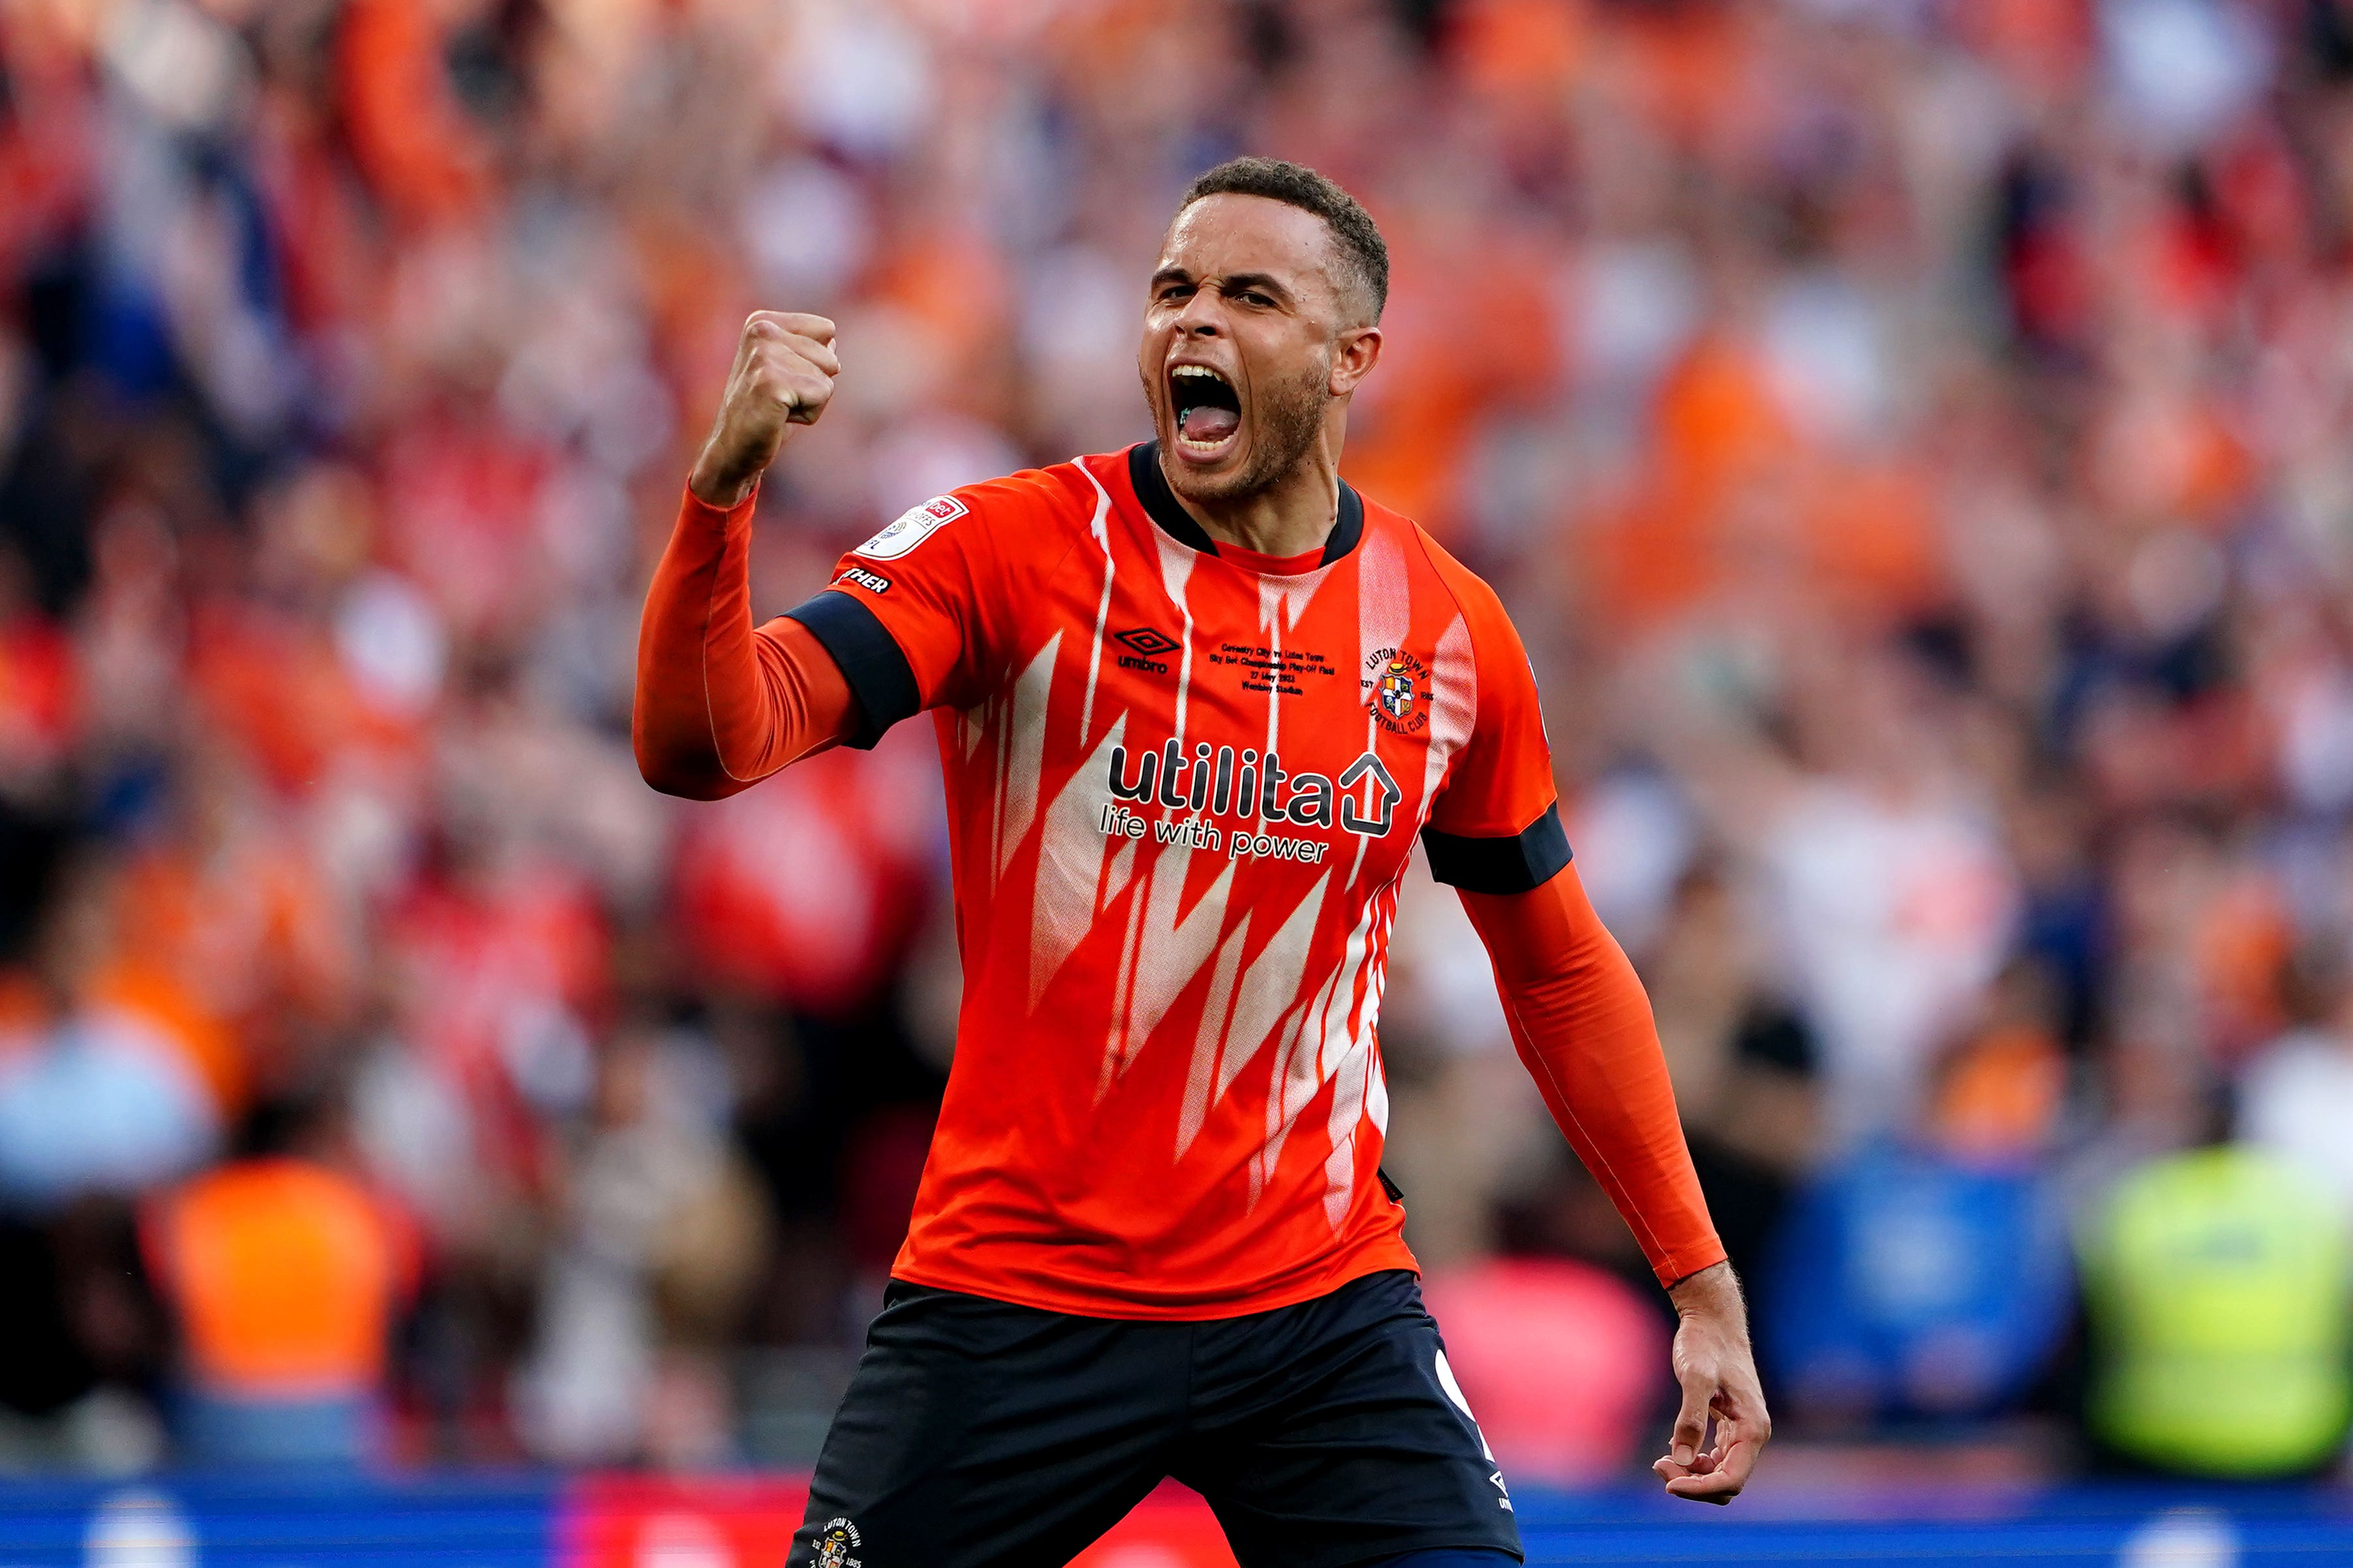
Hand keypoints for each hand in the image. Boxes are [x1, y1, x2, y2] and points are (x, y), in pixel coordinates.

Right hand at [688, 311, 839, 507]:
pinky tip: (780, 417)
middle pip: (831, 356)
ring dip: (811, 401)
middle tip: (781, 397)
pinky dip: (809, 414)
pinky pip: (822, 395)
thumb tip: (832, 340)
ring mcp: (764, 355)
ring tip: (779, 407)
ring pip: (827, 378)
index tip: (785, 378)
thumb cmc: (767, 409)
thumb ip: (812, 348)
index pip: (827, 330)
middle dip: (815, 384)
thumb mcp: (789, 368)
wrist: (735, 447)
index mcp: (763, 321)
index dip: (816, 362)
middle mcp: (761, 330)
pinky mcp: (771, 382)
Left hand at [1653, 1261, 1769, 1504]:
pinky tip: (1672, 1446)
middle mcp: (1752, 1434)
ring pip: (1719, 1472)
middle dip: (1693, 1482)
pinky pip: (1714, 1457)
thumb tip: (1681, 1458)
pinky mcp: (1728, 1423)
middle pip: (1726, 1482)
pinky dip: (1693, 1460)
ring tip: (1661, 1459)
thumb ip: (1690, 1417)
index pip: (1731, 1479)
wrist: (1711, 1319)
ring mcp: (1741, 1430)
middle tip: (1659, 1464)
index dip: (1700, 1489)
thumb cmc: (1705, 1343)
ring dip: (1691, 1474)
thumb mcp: (1695, 1376)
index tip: (1668, 1483)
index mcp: (1752, 1428)